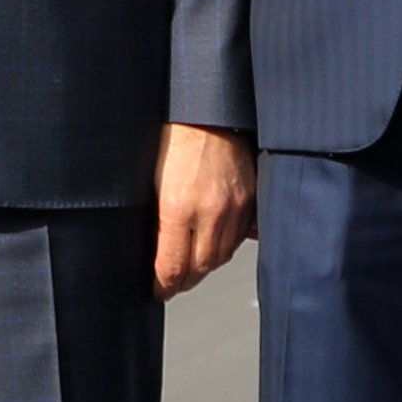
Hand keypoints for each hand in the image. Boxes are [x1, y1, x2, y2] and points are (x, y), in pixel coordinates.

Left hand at [154, 124, 256, 296]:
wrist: (208, 111)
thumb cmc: (173, 138)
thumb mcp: (151, 182)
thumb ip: (157, 220)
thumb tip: (155, 250)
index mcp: (178, 208)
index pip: (172, 267)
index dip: (164, 285)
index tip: (159, 291)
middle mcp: (210, 212)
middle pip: (201, 267)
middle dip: (185, 281)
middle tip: (173, 284)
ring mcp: (235, 207)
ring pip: (222, 255)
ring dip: (206, 266)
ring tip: (192, 268)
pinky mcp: (250, 199)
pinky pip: (241, 236)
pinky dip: (226, 246)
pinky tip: (214, 243)